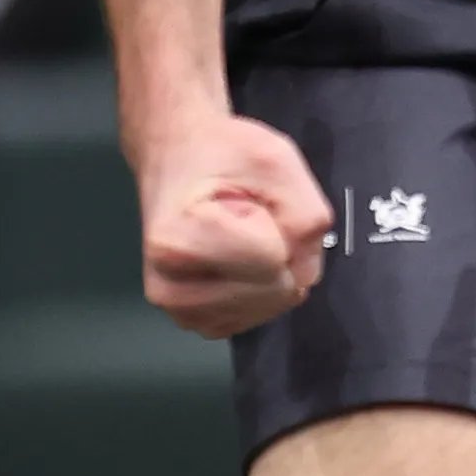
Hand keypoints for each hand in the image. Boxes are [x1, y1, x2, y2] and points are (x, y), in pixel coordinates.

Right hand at [133, 110, 331, 337]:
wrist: (176, 157)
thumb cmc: (219, 153)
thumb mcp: (276, 160)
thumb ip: (306, 216)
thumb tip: (304, 274)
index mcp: (177, 243)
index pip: (274, 260)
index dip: (275, 223)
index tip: (241, 201)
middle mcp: (169, 288)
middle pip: (277, 289)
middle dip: (280, 249)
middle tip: (243, 216)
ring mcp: (181, 312)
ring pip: (273, 305)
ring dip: (273, 269)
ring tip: (238, 233)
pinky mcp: (197, 322)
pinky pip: (260, 315)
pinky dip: (263, 286)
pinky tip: (238, 257)